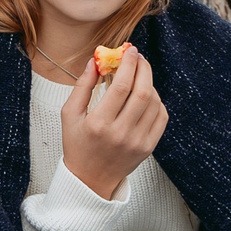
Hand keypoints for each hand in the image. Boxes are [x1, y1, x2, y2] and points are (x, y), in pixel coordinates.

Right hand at [59, 48, 166, 200]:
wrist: (90, 179)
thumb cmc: (77, 144)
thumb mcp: (69, 115)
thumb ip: (82, 86)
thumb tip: (95, 61)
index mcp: (99, 124)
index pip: (122, 86)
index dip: (129, 64)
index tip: (129, 51)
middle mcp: (121, 133)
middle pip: (142, 91)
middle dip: (143, 69)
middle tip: (138, 58)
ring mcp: (137, 141)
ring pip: (154, 102)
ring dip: (149, 83)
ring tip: (139, 76)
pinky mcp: (148, 147)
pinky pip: (161, 117)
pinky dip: (157, 101)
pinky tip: (146, 95)